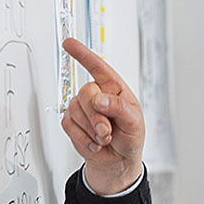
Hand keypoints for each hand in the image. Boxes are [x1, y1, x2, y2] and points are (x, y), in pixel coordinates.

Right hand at [59, 38, 144, 194]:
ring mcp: (82, 108)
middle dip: (96, 116)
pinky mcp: (71, 122)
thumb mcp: (134, 122)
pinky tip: (95, 142)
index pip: (98, 67)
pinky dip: (83, 138)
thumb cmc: (130, 137)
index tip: (68, 43)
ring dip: (91, 129)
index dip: (83, 54)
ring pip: (75, 110)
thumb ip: (118, 108)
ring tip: (104, 138)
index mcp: (113, 88)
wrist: (119, 160)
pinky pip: (69, 125)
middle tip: (107, 131)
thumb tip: (98, 99)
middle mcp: (96, 94)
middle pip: (86, 93)